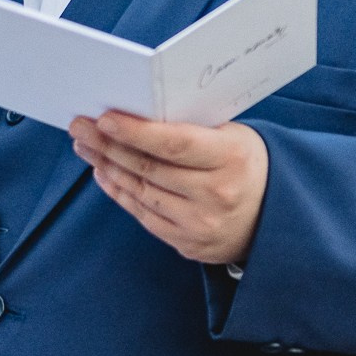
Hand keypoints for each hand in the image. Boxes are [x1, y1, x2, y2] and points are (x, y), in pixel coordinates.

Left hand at [71, 112, 268, 266]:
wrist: (275, 216)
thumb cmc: (245, 163)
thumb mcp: (231, 135)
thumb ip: (190, 126)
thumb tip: (136, 111)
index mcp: (231, 158)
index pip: (174, 144)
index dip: (135, 132)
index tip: (104, 118)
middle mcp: (216, 195)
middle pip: (150, 168)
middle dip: (109, 145)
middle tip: (80, 126)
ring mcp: (202, 225)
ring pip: (142, 192)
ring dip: (108, 166)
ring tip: (86, 146)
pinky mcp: (189, 244)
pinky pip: (145, 215)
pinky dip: (121, 192)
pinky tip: (105, 172)